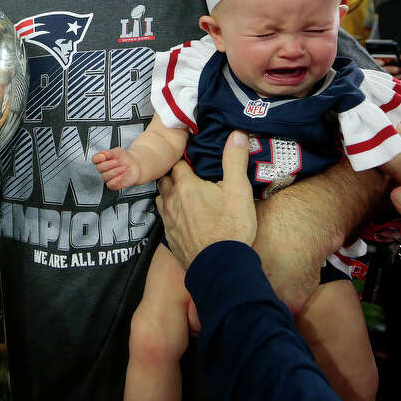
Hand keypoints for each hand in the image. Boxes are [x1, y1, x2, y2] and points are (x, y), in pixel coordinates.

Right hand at [92, 147, 143, 190]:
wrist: (135, 166)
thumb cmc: (126, 159)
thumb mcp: (120, 151)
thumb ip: (112, 152)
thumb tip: (105, 153)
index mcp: (103, 160)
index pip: (95, 159)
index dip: (98, 158)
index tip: (104, 156)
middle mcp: (104, 169)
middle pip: (99, 168)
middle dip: (109, 164)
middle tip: (117, 162)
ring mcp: (107, 177)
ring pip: (105, 176)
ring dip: (115, 171)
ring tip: (123, 168)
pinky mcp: (112, 184)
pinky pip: (110, 184)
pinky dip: (116, 180)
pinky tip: (121, 176)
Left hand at [156, 132, 256, 269]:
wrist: (221, 267)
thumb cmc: (231, 226)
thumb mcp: (238, 189)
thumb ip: (235, 159)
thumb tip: (237, 134)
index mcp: (186, 186)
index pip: (178, 164)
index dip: (186, 161)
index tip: (194, 161)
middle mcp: (171, 201)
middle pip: (166, 181)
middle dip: (174, 177)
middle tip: (189, 177)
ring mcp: (168, 221)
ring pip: (162, 200)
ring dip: (170, 196)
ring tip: (185, 197)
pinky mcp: (170, 239)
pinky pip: (166, 220)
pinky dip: (172, 215)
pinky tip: (184, 219)